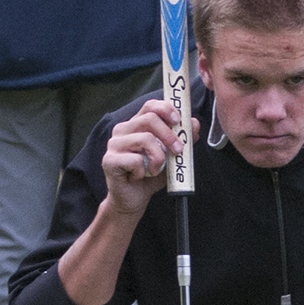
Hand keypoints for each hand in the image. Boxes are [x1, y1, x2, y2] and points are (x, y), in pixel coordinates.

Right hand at [101, 100, 199, 217]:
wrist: (135, 199)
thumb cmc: (151, 174)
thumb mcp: (171, 156)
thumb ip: (182, 139)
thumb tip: (194, 124)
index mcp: (137, 124)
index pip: (150, 106)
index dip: (166, 108)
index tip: (178, 120)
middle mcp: (123, 130)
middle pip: (149, 119)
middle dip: (169, 135)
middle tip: (178, 150)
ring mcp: (114, 144)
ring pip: (145, 139)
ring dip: (158, 158)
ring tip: (156, 170)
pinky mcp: (109, 160)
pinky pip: (135, 160)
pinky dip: (144, 171)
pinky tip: (139, 176)